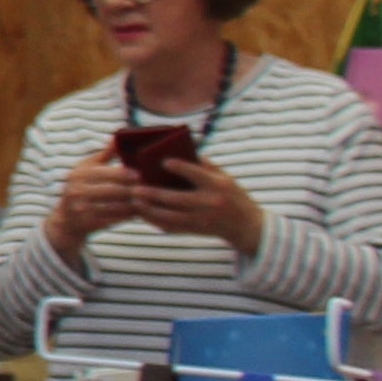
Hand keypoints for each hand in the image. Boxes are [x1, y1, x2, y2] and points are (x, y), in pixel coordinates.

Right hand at [49, 155, 148, 244]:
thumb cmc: (82, 188)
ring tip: (148, 200)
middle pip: (112, 190)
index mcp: (79, 174)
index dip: (123, 174)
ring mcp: (81, 209)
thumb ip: (104, 155)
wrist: (66, 219)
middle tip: (150, 188)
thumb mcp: (87, 169)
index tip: (140, 174)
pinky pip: (114, 219)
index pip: (104, 173)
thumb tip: (119, 137)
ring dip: (133, 203)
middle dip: (132, 189)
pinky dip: (128, 215)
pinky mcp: (88, 224)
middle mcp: (77, 191)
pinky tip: (139, 211)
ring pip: (115, 206)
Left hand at [124, 151, 265, 255]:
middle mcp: (210, 203)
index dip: (180, 168)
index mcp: (217, 186)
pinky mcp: (196, 230)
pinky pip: (172, 227)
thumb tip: (178, 150)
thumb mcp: (224, 177)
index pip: (197, 175)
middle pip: (178, 199)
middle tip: (135, 187)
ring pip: (171, 217)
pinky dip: (156, 221)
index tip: (163, 161)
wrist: (246, 225)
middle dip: (155, 194)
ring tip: (135, 200)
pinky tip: (143, 213)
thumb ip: (203, 164)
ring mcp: (202, 219)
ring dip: (150, 209)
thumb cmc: (232, 194)